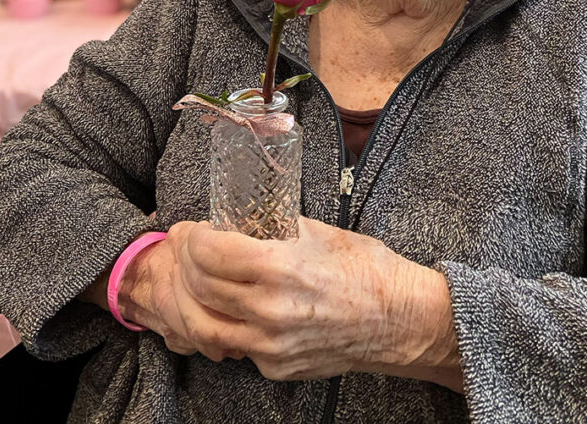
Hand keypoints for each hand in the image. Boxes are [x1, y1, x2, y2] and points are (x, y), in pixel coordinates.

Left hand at [130, 217, 460, 387]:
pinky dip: (223, 323)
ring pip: (204, 326)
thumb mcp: (318, 232)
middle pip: (199, 287)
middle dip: (185, 262)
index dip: (195, 237)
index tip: (196, 228)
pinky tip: (230, 305)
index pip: (211, 252)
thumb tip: (239, 219)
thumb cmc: (365, 268)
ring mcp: (271, 346)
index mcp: (282, 268)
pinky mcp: (276, 367)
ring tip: (196, 280)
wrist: (400, 320)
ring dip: (192, 299)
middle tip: (188, 247)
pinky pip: (234, 344)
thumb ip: (273, 228)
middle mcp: (271, 311)